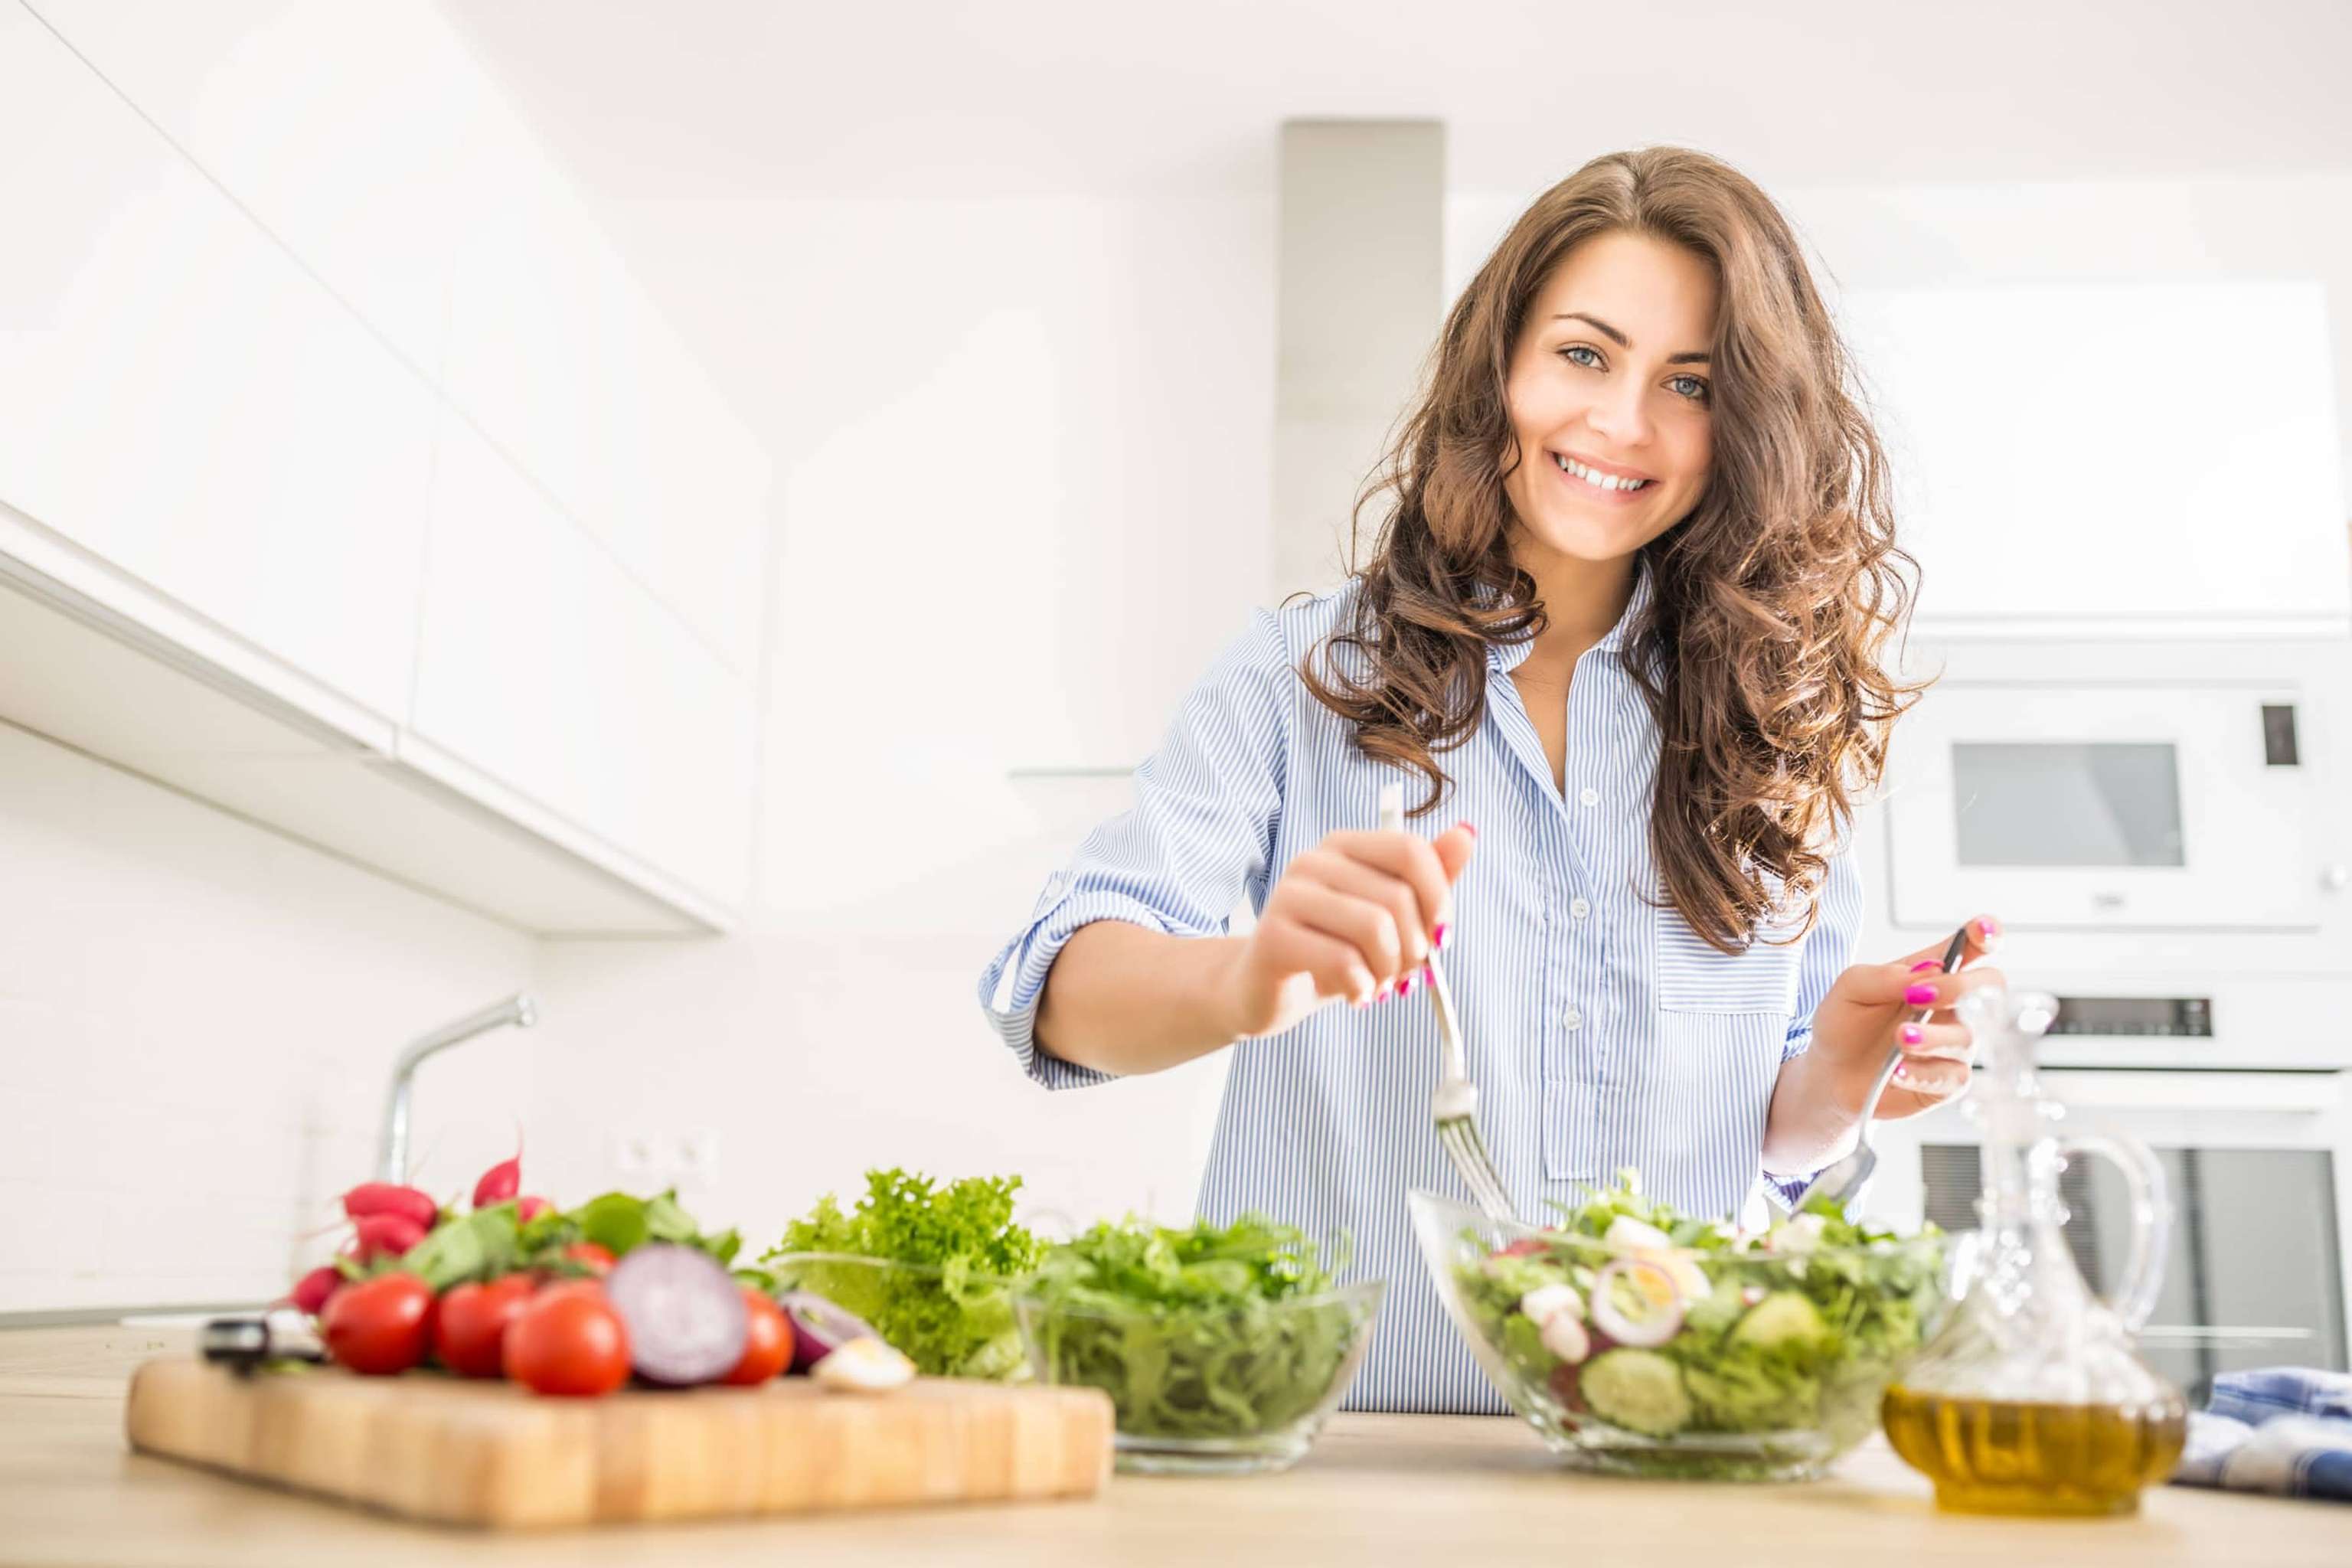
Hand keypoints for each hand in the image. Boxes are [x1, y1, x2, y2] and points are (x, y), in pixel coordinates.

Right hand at [1220, 823, 1477, 1037]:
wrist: (1266, 991)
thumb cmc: (1334, 950)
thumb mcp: (1388, 917)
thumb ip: (1428, 878)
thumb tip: (1467, 835)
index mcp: (1344, 845)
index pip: (1411, 851)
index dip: (1439, 899)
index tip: (1441, 938)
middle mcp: (1313, 861)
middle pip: (1397, 897)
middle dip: (1415, 948)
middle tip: (1404, 974)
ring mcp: (1288, 895)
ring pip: (1374, 929)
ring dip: (1389, 971)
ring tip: (1378, 985)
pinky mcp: (1273, 936)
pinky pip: (1344, 961)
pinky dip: (1362, 987)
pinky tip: (1355, 995)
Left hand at [1808, 915, 2005, 1120]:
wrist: (1829, 1073)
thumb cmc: (1844, 1023)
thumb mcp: (1851, 989)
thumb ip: (1885, 976)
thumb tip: (1927, 973)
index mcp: (1931, 973)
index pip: (1972, 946)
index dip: (1986, 934)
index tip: (1982, 931)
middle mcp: (1952, 1005)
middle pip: (1989, 986)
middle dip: (1960, 987)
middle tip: (1919, 996)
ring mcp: (1954, 1043)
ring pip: (1966, 1036)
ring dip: (1932, 1036)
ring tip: (1898, 1038)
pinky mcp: (1948, 1081)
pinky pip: (1952, 1076)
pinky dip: (1922, 1072)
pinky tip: (1896, 1071)